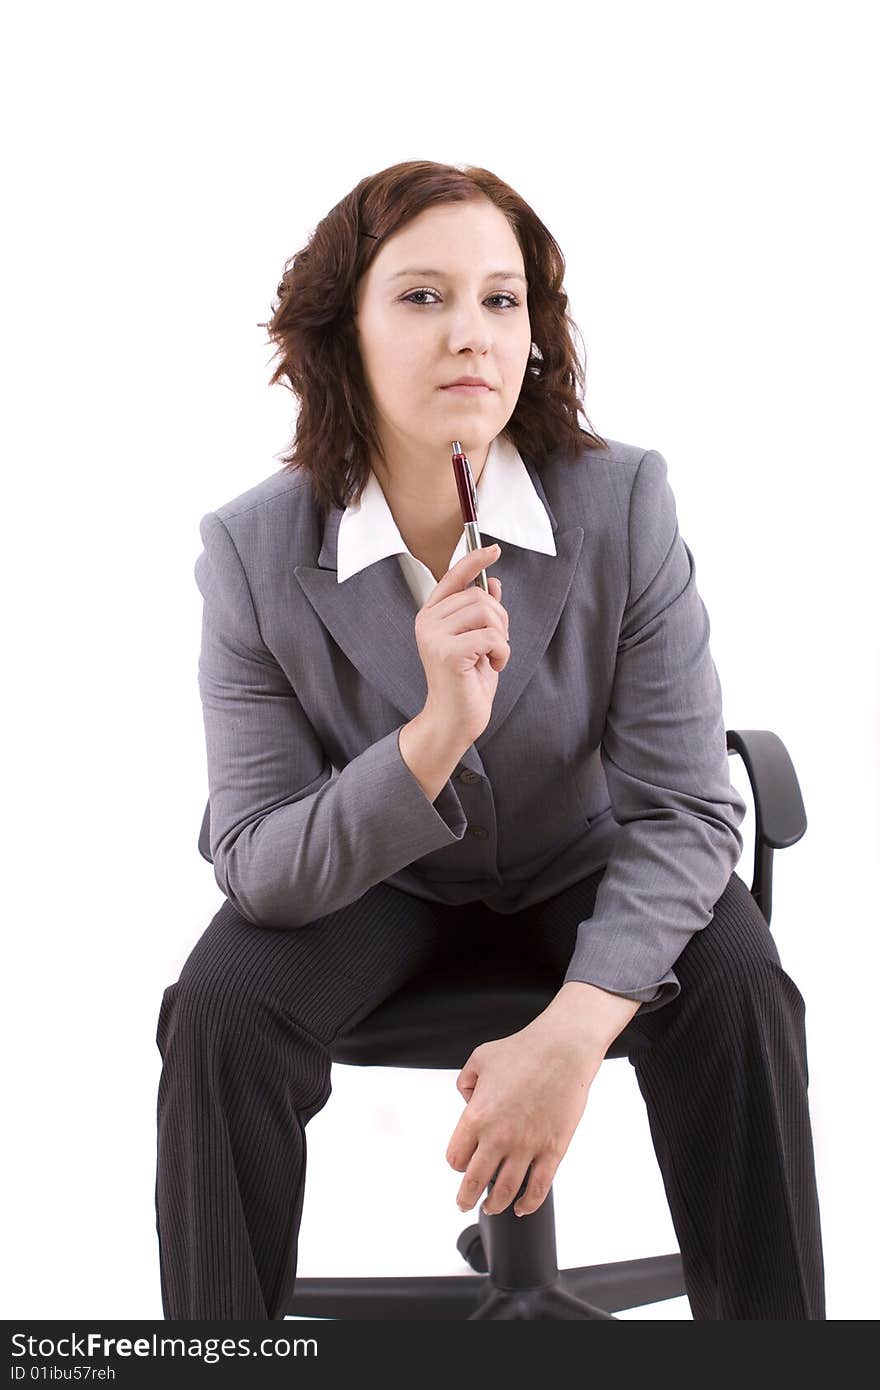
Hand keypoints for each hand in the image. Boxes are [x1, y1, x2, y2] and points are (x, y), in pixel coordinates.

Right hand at [415, 543, 509, 747]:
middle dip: (499, 618)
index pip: (453, 577)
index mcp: (432, 615)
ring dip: (501, 636)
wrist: (453, 720)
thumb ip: (481, 614)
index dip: (474, 560)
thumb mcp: (478, 642)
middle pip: (478, 596)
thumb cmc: (466, 683)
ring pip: (486, 613)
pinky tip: (493, 666)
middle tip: (497, 644)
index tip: (494, 549)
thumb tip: (493, 584)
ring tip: (493, 656)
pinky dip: (502, 652)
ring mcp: (434, 636)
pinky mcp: (447, 652)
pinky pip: (491, 636)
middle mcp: (428, 621)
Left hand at [445, 1015, 603, 1218]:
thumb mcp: (479, 1059)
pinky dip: (528, 1204)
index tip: (461, 1163)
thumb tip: (468, 1101)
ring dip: (494, 1205)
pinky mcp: (553, 1149)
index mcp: (477, 1116)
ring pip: (504, 1191)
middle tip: (464, 1203)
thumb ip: (465, 1082)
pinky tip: (521, 1207)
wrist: (563, 1048)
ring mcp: (527, 1146)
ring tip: (491, 1208)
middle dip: (465, 1197)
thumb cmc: (523, 1049)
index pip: (456, 1157)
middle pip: (474, 1182)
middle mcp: (498, 1137)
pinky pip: (538, 1188)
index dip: (457, 1162)